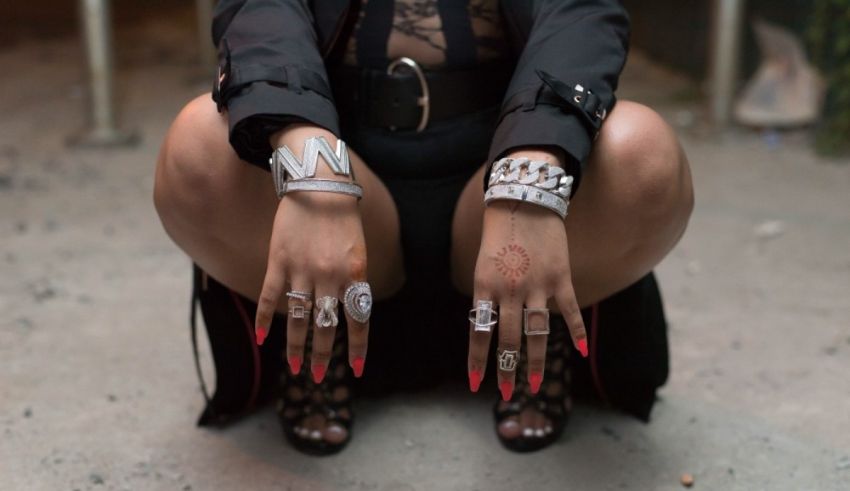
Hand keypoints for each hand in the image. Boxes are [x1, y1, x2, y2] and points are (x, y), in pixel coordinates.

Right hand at [254, 126, 368, 381]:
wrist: (319, 184)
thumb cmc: (343, 217)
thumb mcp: (357, 250)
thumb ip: (353, 279)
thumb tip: (350, 309)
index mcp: (355, 274)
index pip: (358, 319)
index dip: (357, 346)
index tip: (356, 369)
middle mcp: (329, 277)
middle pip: (326, 326)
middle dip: (323, 355)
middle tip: (319, 377)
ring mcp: (302, 271)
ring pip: (299, 319)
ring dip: (297, 347)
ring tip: (297, 368)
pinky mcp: (278, 262)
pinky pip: (270, 298)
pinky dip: (266, 320)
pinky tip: (264, 339)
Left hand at [468, 150, 586, 400]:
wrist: (525, 200)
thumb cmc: (499, 234)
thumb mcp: (483, 266)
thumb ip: (488, 297)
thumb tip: (487, 328)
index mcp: (485, 286)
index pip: (479, 332)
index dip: (478, 360)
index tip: (476, 384)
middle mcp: (510, 290)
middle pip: (508, 339)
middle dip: (506, 369)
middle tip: (506, 393)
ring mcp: (537, 286)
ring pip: (537, 333)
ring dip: (535, 362)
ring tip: (533, 385)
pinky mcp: (561, 278)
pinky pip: (569, 312)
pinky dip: (576, 333)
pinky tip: (579, 352)